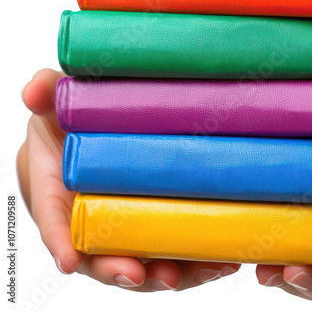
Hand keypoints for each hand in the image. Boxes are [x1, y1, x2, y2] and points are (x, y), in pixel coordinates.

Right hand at [17, 68, 239, 290]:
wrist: (88, 137)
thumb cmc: (67, 128)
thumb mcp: (54, 107)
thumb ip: (45, 93)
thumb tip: (35, 90)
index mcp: (56, 196)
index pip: (54, 222)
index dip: (60, 242)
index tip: (69, 259)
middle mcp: (87, 221)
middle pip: (102, 258)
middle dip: (126, 271)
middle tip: (155, 274)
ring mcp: (120, 229)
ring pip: (142, 263)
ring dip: (174, 273)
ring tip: (208, 268)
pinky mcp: (149, 227)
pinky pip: (167, 253)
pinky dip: (194, 262)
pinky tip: (223, 260)